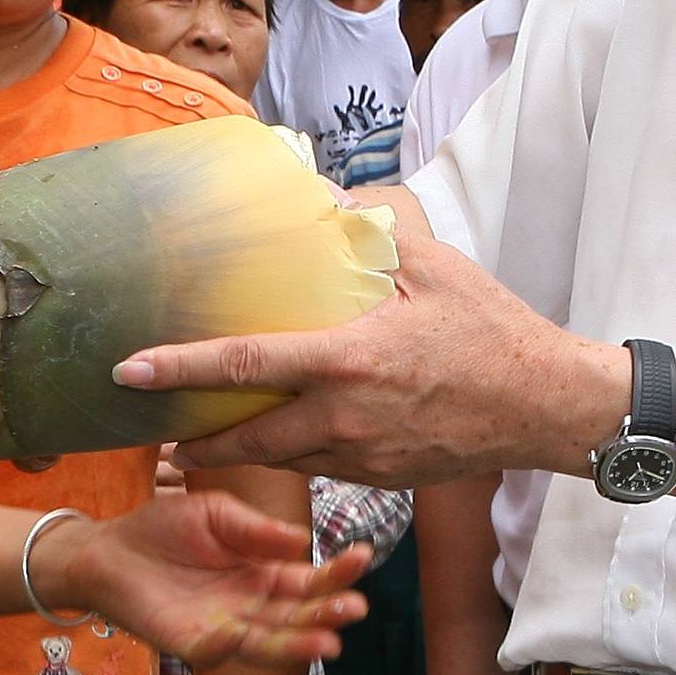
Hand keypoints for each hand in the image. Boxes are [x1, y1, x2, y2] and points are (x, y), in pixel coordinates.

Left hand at [42, 492, 369, 666]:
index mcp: (266, 573)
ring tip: (329, 643)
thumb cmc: (166, 528)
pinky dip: (228, 646)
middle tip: (355, 608)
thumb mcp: (217, 514)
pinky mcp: (191, 643)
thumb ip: (256, 528)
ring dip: (297, 644)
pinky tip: (240, 633)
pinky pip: (215, 651)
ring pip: (268, 643)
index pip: (311, 579)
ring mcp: (225, 629)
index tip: (364, 555)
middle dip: (328, 614)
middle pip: (299, 616)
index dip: (338, 572)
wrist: (110, 549)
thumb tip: (301, 540)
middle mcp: (253, 606)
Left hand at [116, 191, 606, 486]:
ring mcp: (363, 457)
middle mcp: (345, 418)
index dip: (179, 369)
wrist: (546, 407)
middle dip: (194, 440)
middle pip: (245, 438)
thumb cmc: (491, 330)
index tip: (128, 373)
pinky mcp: (381, 479)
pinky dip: (289, 457)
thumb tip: (327, 195)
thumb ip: (373, 231)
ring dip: (238, 454)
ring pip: (279, 460)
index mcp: (348, 361)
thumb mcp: (434, 267)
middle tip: (157, 431)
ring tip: (202, 440)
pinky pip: (319, 469)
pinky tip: (279, 441)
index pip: (244, 365)